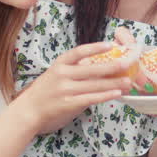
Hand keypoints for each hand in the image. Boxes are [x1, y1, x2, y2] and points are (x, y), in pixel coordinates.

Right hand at [11, 42, 134, 134]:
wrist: (27, 111)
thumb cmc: (45, 92)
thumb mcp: (55, 75)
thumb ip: (73, 70)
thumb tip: (99, 67)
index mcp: (59, 64)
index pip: (78, 52)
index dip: (95, 47)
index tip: (111, 45)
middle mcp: (62, 75)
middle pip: (91, 69)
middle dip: (112, 66)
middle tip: (129, 63)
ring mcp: (65, 90)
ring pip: (94, 85)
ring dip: (114, 83)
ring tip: (128, 81)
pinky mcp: (68, 104)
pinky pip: (90, 98)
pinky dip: (105, 96)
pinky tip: (116, 94)